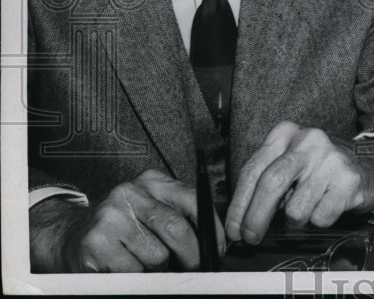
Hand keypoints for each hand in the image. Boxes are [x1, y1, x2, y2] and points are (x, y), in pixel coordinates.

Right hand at [29, 169, 223, 271]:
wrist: (71, 235)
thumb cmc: (124, 226)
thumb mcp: (152, 209)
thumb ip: (180, 216)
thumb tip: (216, 242)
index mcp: (152, 181)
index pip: (193, 200)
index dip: (211, 228)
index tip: (219, 249)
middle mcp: (131, 192)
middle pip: (176, 228)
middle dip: (191, 254)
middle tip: (193, 267)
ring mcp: (111, 216)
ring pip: (157, 254)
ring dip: (158, 267)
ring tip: (144, 260)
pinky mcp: (96, 242)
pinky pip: (134, 270)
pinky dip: (136, 275)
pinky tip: (124, 265)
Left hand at [225, 121, 373, 243]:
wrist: (371, 166)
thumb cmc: (320, 170)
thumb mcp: (290, 162)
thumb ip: (265, 180)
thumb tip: (239, 219)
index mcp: (287, 133)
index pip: (253, 170)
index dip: (239, 205)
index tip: (234, 229)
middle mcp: (309, 140)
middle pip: (271, 183)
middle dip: (255, 218)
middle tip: (251, 238)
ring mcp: (331, 158)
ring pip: (296, 209)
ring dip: (296, 221)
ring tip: (308, 208)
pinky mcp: (349, 179)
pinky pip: (320, 218)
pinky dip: (319, 221)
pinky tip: (327, 206)